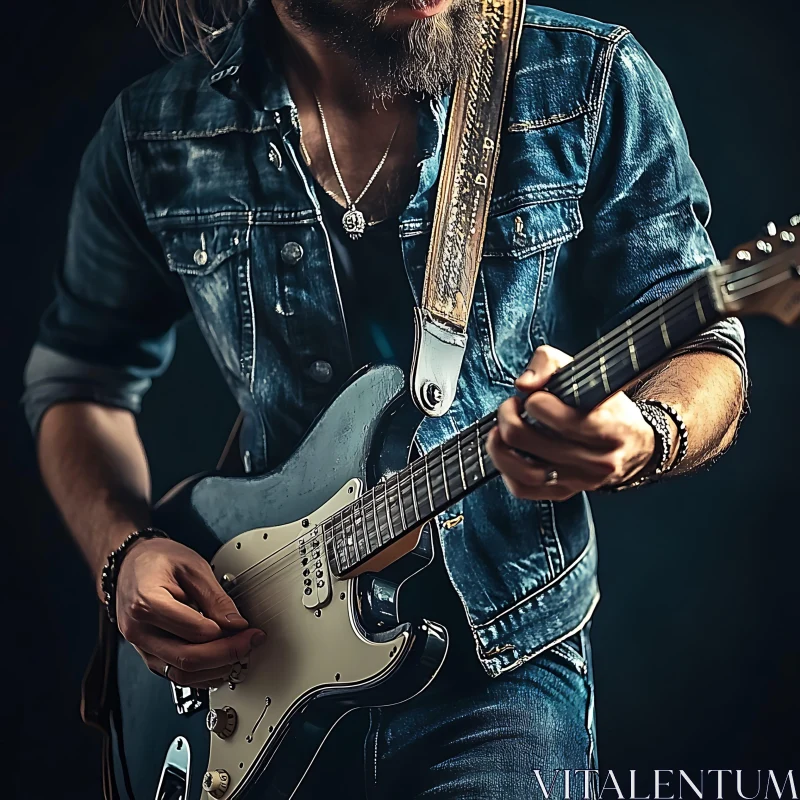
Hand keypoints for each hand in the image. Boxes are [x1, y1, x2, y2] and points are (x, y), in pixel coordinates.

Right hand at [115, 537, 265, 687]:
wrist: (131, 563)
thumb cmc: (158, 560)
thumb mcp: (193, 567)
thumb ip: (215, 598)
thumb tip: (236, 625)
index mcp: (146, 603)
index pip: (193, 632)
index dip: (226, 635)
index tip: (247, 630)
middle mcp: (139, 631)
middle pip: (186, 659)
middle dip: (225, 655)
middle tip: (249, 643)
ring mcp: (141, 646)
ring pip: (180, 674)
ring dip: (215, 669)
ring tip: (239, 652)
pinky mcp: (149, 654)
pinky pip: (175, 674)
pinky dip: (202, 673)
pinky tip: (221, 661)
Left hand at [485, 345, 655, 501]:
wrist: (631, 445)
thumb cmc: (605, 406)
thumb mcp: (587, 372)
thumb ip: (550, 363)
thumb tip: (524, 384)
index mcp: (609, 429)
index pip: (563, 421)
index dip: (537, 402)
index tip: (536, 395)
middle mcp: (596, 461)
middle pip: (529, 441)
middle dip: (509, 416)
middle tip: (512, 405)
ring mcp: (579, 481)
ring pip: (522, 470)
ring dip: (500, 445)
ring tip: (502, 428)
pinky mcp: (563, 493)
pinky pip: (522, 489)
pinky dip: (505, 469)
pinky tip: (507, 451)